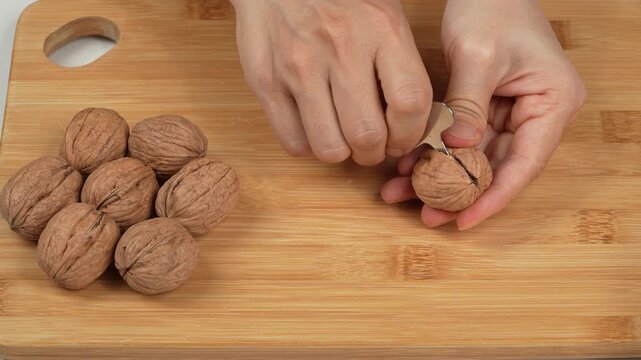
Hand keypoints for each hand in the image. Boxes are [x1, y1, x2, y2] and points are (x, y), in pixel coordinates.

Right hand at [230, 0, 432, 164]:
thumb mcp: (384, 15)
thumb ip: (401, 64)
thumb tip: (414, 120)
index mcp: (381, 29)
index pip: (409, 102)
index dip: (410, 134)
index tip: (402, 138)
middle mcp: (340, 48)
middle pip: (367, 135)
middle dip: (374, 153)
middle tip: (371, 145)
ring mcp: (299, 66)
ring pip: (330, 147)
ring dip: (341, 153)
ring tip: (341, 136)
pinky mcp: (266, 81)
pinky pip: (293, 141)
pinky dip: (308, 145)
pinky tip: (313, 125)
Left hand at [381, 0, 586, 229]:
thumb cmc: (493, 7)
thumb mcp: (478, 55)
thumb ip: (468, 105)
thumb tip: (456, 150)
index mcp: (552, 104)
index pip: (524, 164)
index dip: (493, 197)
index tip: (463, 220)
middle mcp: (537, 115)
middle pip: (497, 168)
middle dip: (458, 193)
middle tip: (425, 214)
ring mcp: (511, 113)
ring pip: (475, 159)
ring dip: (439, 177)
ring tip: (401, 193)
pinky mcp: (487, 109)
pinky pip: (461, 141)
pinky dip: (435, 154)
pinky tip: (406, 168)